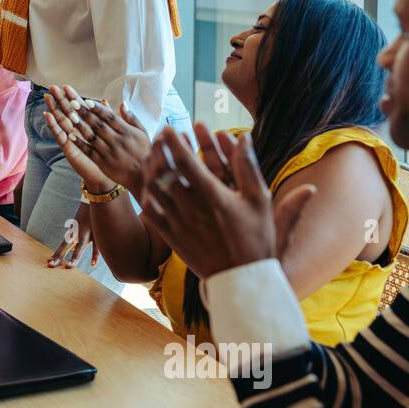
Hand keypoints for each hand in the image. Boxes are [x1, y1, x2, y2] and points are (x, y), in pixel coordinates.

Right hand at [42, 88, 110, 192]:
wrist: (106, 176)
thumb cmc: (108, 156)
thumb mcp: (110, 133)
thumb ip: (106, 117)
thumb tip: (105, 99)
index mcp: (86, 127)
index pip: (78, 109)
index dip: (72, 97)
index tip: (66, 86)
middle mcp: (77, 132)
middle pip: (67, 113)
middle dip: (60, 100)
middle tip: (52, 88)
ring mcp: (71, 140)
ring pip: (61, 122)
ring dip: (54, 109)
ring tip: (47, 98)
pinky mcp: (69, 149)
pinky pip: (60, 136)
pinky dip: (53, 126)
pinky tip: (48, 116)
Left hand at [48, 202, 99, 268]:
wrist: (93, 202)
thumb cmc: (86, 215)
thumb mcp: (77, 225)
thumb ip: (74, 235)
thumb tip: (71, 243)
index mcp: (72, 234)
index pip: (62, 246)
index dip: (55, 255)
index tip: (48, 262)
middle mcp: (77, 235)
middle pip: (66, 248)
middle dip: (58, 257)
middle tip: (50, 265)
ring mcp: (86, 235)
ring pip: (79, 248)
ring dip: (74, 258)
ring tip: (69, 267)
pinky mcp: (96, 235)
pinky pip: (96, 248)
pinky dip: (95, 256)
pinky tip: (92, 265)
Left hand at [70, 88, 152, 194]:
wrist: (143, 178)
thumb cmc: (144, 153)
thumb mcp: (143, 134)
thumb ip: (132, 118)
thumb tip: (122, 103)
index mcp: (127, 132)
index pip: (110, 117)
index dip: (98, 108)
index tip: (87, 100)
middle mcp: (117, 141)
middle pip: (98, 124)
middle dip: (85, 113)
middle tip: (72, 102)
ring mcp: (109, 152)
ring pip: (91, 136)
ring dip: (79, 125)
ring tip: (69, 116)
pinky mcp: (102, 163)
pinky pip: (89, 151)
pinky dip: (79, 143)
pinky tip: (70, 136)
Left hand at [140, 128, 315, 279]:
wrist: (242, 279)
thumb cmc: (256, 237)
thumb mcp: (260, 199)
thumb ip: (248, 166)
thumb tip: (244, 136)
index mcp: (212, 196)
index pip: (184, 162)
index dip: (173, 142)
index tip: (170, 128)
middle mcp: (190, 208)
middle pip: (163, 172)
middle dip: (158, 150)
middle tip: (159, 138)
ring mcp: (178, 223)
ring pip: (153, 190)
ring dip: (150, 170)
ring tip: (153, 157)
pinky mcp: (171, 237)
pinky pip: (151, 212)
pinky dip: (148, 196)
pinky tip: (151, 187)